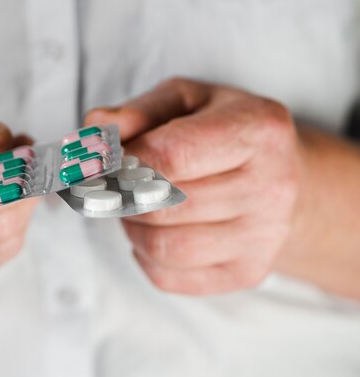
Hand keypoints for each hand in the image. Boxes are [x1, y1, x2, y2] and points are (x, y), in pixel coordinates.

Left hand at [86, 78, 301, 294]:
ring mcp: (264, 236)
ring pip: (161, 245)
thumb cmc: (221, 130)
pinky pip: (167, 276)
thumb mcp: (184, 100)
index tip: (105, 160)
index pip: (171, 155)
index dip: (123, 160)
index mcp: (259, 130)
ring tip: (135, 204)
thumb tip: (96, 126)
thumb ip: (138, 110)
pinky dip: (143, 254)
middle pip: (161, 203)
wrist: (279, 176)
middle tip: (115, 182)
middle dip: (122, 193)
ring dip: (130, 225)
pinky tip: (154, 229)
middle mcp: (273, 186)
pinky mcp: (247, 272)